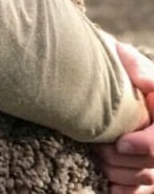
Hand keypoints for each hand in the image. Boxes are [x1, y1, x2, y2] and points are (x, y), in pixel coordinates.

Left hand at [97, 43, 153, 192]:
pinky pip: (139, 192)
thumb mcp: (135, 66)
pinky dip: (123, 190)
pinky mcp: (149, 175)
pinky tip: (108, 185)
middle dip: (123, 161)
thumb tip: (139, 75)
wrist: (128, 92)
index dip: (144, 146)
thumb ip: (138, 66)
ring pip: (146, 181)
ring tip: (98, 158)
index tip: (120, 143)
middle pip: (153, 167)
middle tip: (98, 150)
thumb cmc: (130, 76)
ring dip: (119, 174)